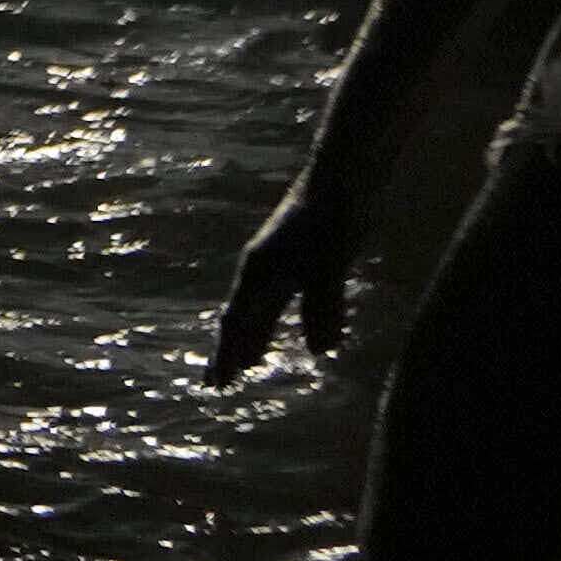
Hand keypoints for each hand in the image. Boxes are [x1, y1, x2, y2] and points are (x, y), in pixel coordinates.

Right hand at [214, 167, 360, 380]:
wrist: (343, 176)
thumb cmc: (331, 219)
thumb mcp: (329, 267)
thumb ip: (323, 308)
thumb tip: (320, 351)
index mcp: (258, 274)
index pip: (237, 324)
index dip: (227, 355)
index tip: (216, 384)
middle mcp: (262, 271)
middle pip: (241, 319)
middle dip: (231, 352)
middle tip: (219, 382)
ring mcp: (280, 263)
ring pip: (261, 310)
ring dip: (254, 338)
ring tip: (249, 363)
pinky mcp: (302, 259)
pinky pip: (281, 300)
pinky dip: (279, 320)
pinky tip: (296, 332)